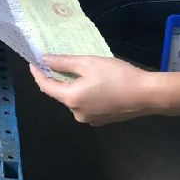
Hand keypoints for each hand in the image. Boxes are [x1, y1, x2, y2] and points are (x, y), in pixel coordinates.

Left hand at [29, 55, 156, 125]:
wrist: (146, 95)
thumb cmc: (116, 76)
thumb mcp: (88, 63)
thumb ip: (63, 62)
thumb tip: (44, 59)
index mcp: (71, 99)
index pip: (46, 86)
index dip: (37, 73)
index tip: (33, 61)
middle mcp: (77, 113)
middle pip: (60, 93)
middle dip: (57, 78)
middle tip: (58, 61)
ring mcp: (90, 119)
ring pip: (74, 99)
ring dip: (73, 85)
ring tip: (79, 70)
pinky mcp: (102, 120)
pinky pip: (86, 104)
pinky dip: (84, 93)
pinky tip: (94, 83)